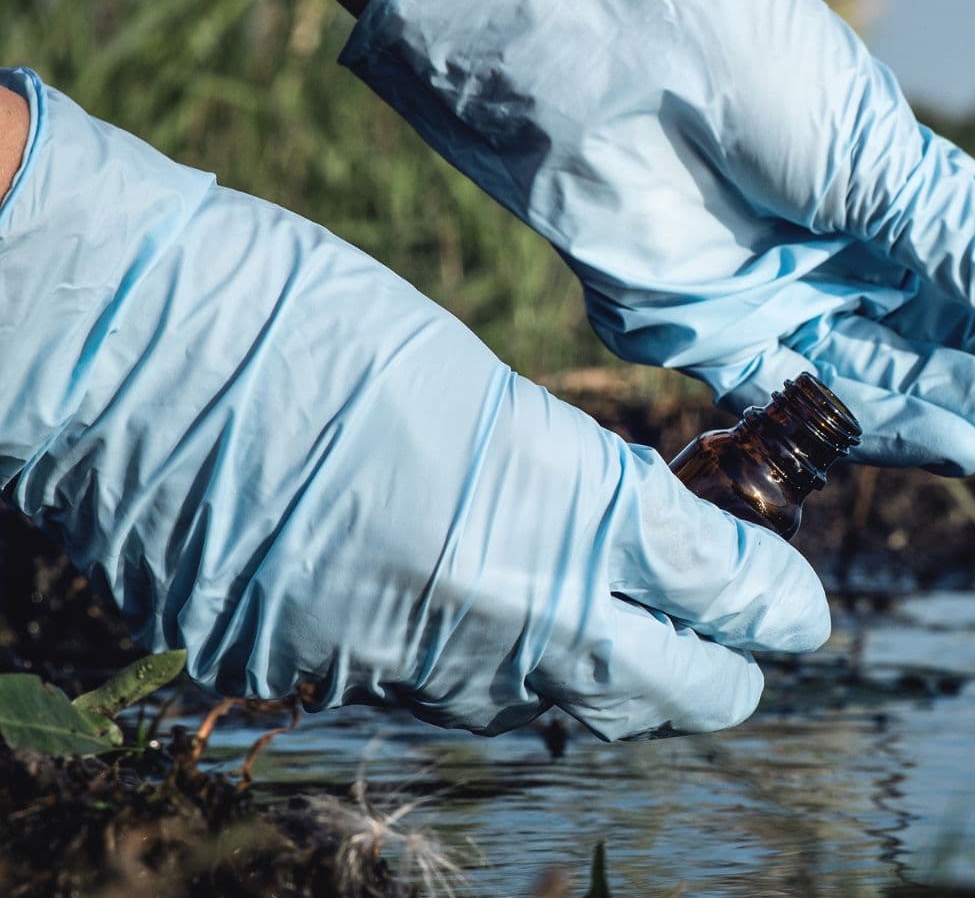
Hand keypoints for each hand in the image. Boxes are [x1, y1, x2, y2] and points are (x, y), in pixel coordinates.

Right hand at [0, 68, 827, 738]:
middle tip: (738, 635)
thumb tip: (646, 543)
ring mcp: (403, 662)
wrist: (123, 350)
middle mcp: (495, 614)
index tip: (800, 608)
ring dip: (612, 680)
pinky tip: (495, 628)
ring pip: (560, 712)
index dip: (774, 603)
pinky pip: (446, 703)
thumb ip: (575, 482)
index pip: (717, 591)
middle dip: (721, 670)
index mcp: (557, 510)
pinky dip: (494, 675)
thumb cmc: (306, 315)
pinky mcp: (318, 678)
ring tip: (634, 638)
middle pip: (668, 693)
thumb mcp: (478, 383)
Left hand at [341, 0, 974, 478]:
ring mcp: (796, 300)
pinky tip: (970, 447)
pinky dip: (897, 429)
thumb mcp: (879, 153)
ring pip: (921, 381)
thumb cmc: (741, 58)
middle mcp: (859, 253)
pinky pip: (823, 405)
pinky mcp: (723, 342)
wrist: (593, 46)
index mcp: (907, 189)